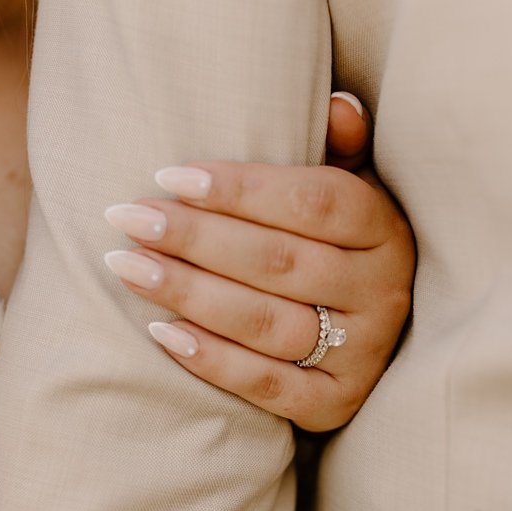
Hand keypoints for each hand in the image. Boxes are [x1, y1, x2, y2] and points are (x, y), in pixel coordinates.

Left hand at [103, 92, 414, 431]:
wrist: (371, 343)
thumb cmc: (335, 245)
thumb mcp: (351, 189)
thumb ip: (342, 147)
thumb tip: (337, 106)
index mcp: (386, 229)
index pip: (313, 202)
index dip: (240, 189)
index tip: (168, 176)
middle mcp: (383, 292)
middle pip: (279, 262)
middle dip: (195, 238)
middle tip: (128, 218)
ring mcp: (362, 354)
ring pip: (266, 322)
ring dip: (188, 293)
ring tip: (126, 265)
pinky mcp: (335, 405)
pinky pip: (266, 385)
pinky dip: (210, 359)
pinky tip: (158, 330)